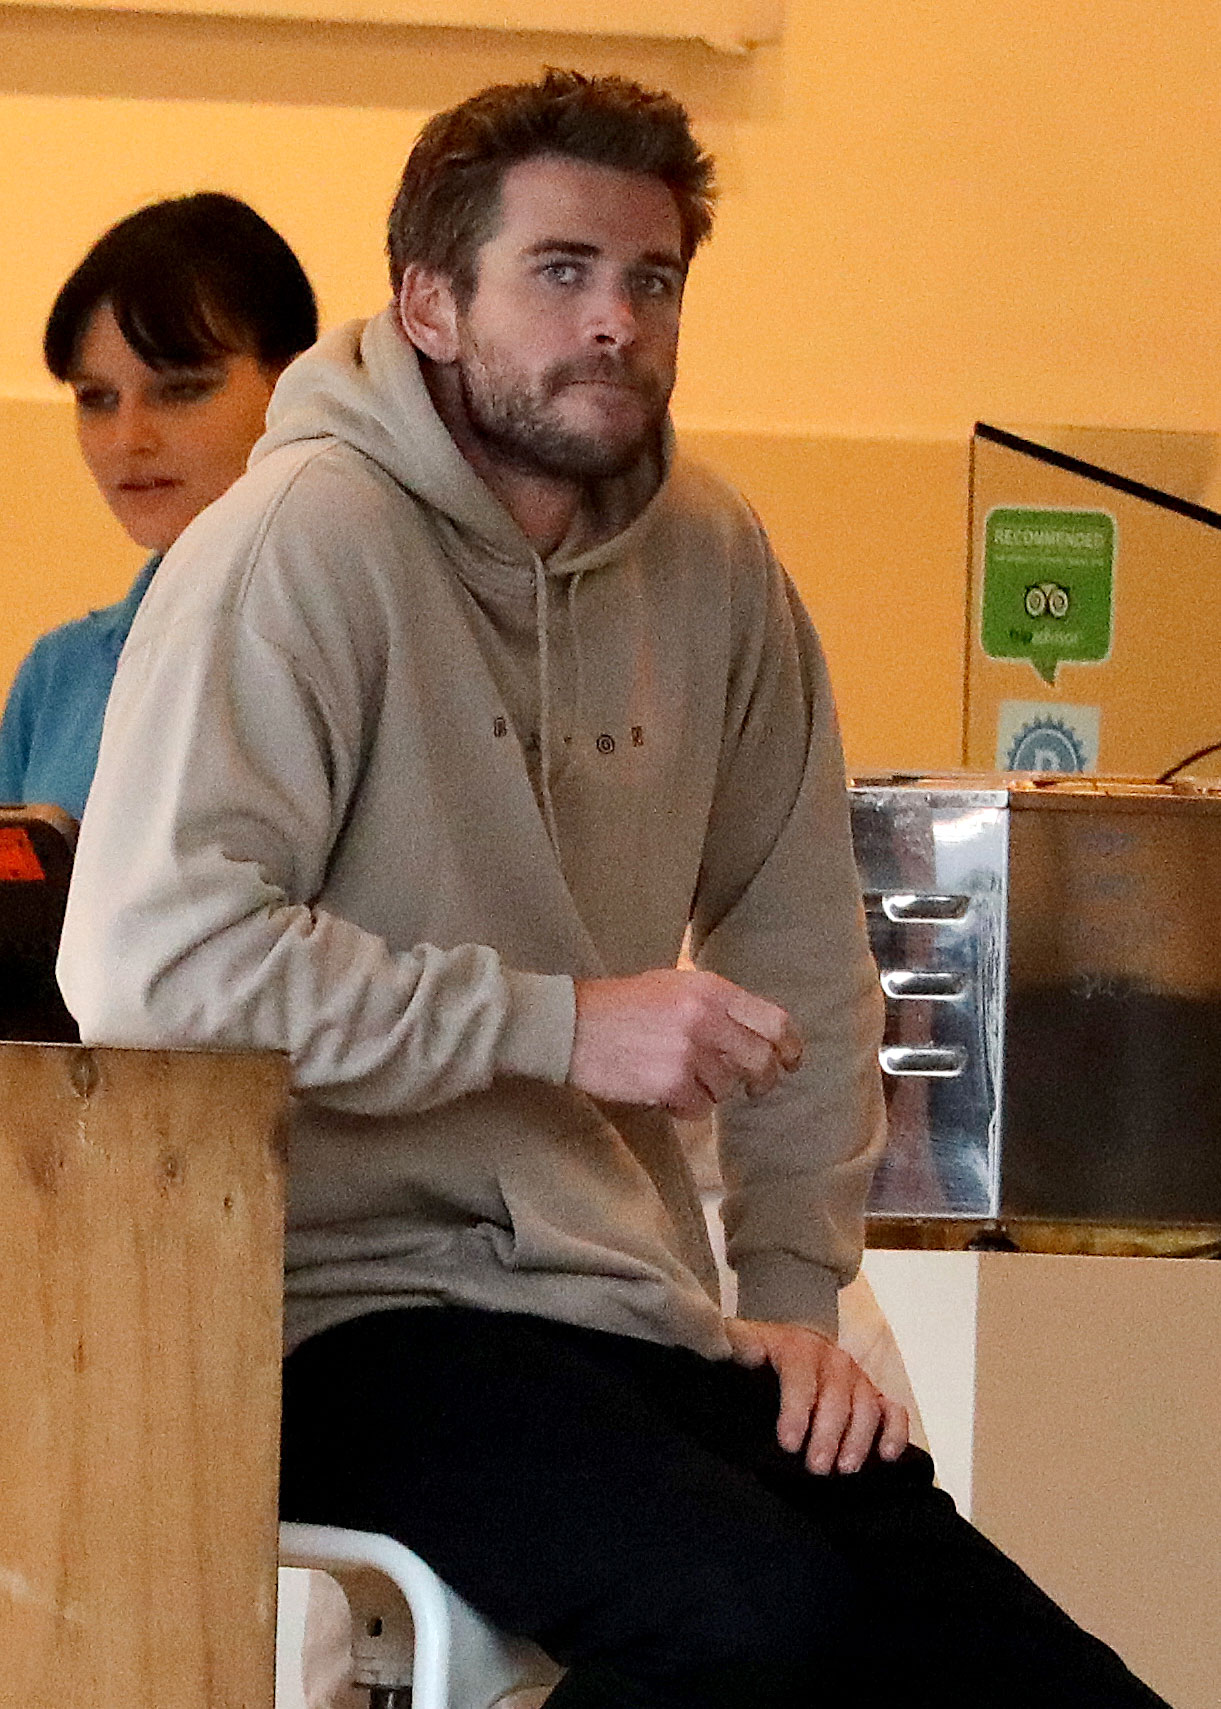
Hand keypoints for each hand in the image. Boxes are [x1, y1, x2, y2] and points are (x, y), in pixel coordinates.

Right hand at [569, 969, 802, 1119]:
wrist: (572, 1024)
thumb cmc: (622, 1005)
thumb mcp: (675, 985)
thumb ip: (717, 1004)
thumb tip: (760, 1032)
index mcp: (712, 990)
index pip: (775, 1021)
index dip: (791, 1047)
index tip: (791, 1061)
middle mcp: (707, 1018)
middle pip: (762, 1061)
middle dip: (764, 1080)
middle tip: (755, 1088)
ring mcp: (690, 1052)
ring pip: (727, 1088)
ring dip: (711, 1091)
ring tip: (681, 1077)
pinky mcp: (671, 1083)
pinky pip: (699, 1108)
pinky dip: (685, 1106)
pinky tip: (663, 1089)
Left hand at [726, 1317, 908, 1474]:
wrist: (790, 1345)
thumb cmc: (759, 1358)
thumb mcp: (739, 1347)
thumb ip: (728, 1348)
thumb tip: (712, 1349)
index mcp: (796, 1347)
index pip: (799, 1374)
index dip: (796, 1408)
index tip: (788, 1443)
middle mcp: (831, 1359)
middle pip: (836, 1395)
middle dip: (828, 1433)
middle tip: (816, 1467)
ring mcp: (856, 1377)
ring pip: (867, 1405)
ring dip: (859, 1438)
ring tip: (845, 1469)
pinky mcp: (874, 1395)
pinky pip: (893, 1411)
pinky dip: (895, 1431)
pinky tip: (887, 1456)